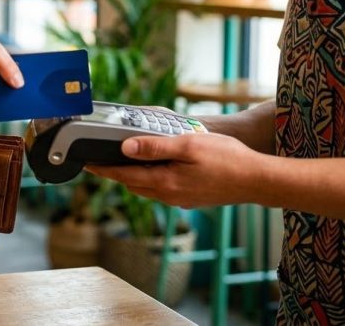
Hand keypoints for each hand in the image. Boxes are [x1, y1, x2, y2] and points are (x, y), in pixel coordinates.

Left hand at [85, 132, 264, 208]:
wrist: (258, 181)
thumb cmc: (227, 159)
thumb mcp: (188, 145)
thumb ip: (155, 147)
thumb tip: (125, 148)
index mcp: (164, 182)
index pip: (124, 176)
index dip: (103, 170)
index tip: (86, 164)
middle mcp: (169, 195)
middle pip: (133, 184)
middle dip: (116, 173)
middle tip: (102, 160)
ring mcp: (181, 200)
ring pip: (148, 189)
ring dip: (134, 177)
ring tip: (126, 161)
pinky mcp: (191, 198)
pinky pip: (163, 190)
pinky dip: (152, 180)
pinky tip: (158, 168)